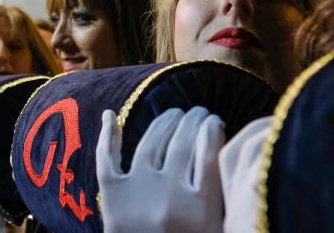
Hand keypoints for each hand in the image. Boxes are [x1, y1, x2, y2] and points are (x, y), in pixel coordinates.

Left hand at [96, 106, 225, 232]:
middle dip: (192, 120)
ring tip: (175, 114)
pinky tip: (112, 115)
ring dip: (165, 121)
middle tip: (197, 112)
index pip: (211, 150)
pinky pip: (108, 156)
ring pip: (153, 141)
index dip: (212, 128)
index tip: (214, 120)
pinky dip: (109, 134)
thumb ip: (220, 198)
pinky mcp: (111, 195)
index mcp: (202, 210)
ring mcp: (138, 191)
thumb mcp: (214, 227)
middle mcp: (170, 196)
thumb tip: (225, 150)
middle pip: (183, 141)